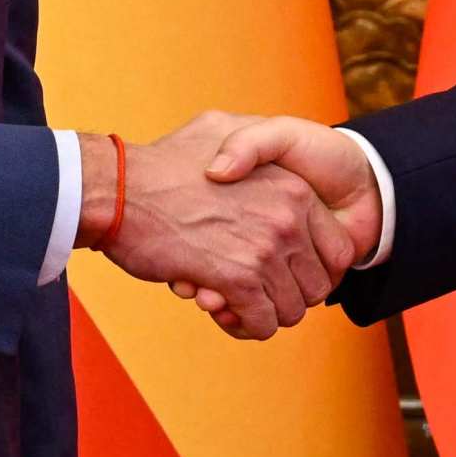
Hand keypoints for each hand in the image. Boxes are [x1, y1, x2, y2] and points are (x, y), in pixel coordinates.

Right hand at [93, 114, 352, 335]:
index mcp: (293, 188)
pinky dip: (245, 326)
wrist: (119, 187)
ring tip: (237, 302)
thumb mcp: (220, 130)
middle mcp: (287, 218)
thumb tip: (264, 170)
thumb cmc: (163, 163)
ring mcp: (265, 250)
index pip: (337, 249)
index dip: (312, 269)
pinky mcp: (237, 279)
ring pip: (291, 310)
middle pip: (317, 285)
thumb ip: (253, 146)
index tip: (284, 272)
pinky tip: (223, 311)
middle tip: (257, 291)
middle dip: (288, 295)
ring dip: (265, 314)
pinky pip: (261, 323)